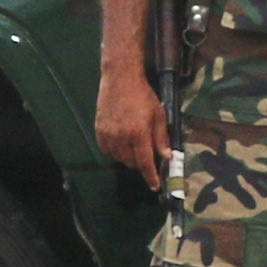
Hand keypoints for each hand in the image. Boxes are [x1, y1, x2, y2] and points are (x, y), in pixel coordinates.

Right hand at [95, 66, 168, 189]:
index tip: (154, 186)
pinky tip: (122, 141)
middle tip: (147, 153)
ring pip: (119, 158)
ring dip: (128, 157)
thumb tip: (167, 157)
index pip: (144, 162)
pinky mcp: (98, 131)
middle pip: (131, 162)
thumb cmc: (144, 96)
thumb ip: (161, 138)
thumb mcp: (158, 115)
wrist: (120, 79)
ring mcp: (107, 135)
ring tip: (135, 143)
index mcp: (138, 133)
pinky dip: (116, 151)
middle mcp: (121, 137)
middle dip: (141, 163)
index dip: (150, 176)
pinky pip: (107, 150)